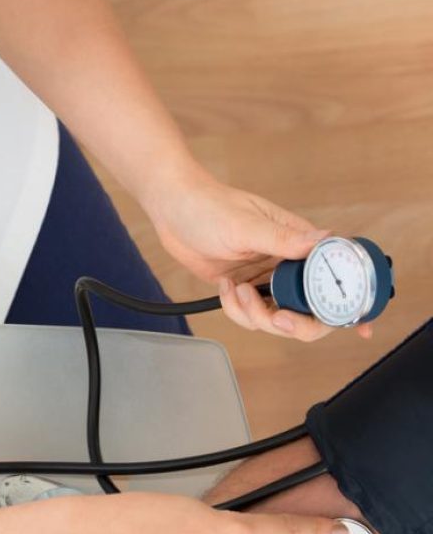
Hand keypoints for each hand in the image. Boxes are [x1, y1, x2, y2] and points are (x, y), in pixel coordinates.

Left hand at [144, 161, 372, 340]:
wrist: (173, 209)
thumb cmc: (209, 206)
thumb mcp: (246, 225)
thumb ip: (283, 239)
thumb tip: (325, 241)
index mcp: (297, 242)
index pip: (334, 277)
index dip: (347, 305)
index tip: (359, 327)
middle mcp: (286, 263)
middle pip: (309, 310)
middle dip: (292, 322)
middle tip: (274, 318)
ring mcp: (265, 278)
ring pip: (276, 318)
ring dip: (254, 314)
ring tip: (236, 290)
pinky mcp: (244, 289)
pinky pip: (249, 315)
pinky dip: (236, 310)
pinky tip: (225, 288)